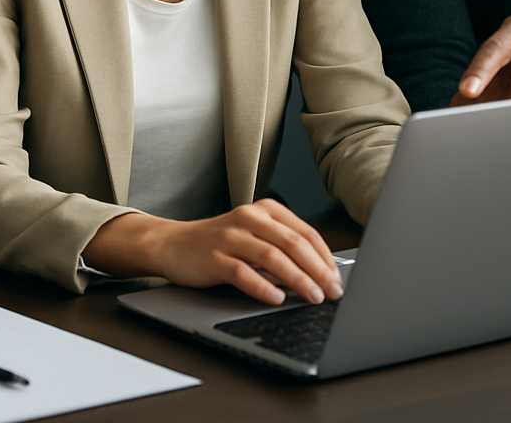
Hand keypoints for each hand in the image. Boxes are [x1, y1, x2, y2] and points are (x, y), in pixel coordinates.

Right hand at [83, 199, 343, 305]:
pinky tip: (276, 299)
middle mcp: (249, 218)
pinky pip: (243, 272)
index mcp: (265, 210)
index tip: (337, 279)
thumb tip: (321, 273)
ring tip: (312, 297)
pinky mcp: (214, 256)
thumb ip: (282, 246)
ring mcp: (231, 236)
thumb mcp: (254, 235)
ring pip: (272, 257)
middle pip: (292, 243)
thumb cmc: (220, 243)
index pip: (305, 232)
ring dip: (297, 280)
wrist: (173, 244)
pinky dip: (263, 287)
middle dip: (317, 270)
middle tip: (332, 292)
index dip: (325, 257)